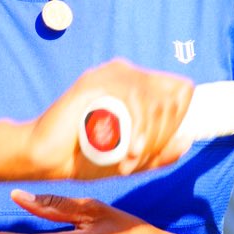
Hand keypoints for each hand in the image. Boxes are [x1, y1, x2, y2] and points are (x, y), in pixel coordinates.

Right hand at [25, 58, 193, 179]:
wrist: (45, 159)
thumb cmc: (85, 158)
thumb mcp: (132, 160)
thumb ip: (161, 153)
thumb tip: (188, 138)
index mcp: (136, 85)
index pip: (180, 90)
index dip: (178, 119)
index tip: (156, 147)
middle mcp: (125, 73)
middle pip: (171, 95)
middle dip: (162, 133)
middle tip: (139, 159)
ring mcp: (109, 75)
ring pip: (153, 99)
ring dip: (149, 136)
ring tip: (131, 159)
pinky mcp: (95, 83)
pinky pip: (132, 100)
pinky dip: (137, 130)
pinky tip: (129, 151)